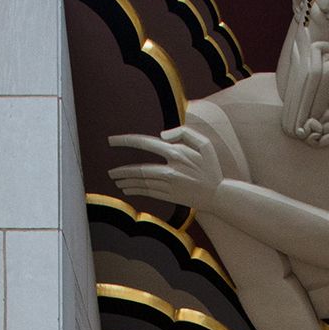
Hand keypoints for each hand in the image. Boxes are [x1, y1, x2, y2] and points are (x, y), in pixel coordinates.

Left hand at [108, 127, 223, 210]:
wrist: (218, 196)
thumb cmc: (211, 168)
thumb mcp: (205, 144)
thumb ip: (184, 132)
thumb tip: (161, 136)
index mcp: (177, 153)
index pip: (145, 144)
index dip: (126, 141)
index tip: (111, 141)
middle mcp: (170, 170)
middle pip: (139, 169)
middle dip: (122, 170)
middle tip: (110, 172)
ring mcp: (169, 185)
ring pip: (142, 182)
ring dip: (126, 181)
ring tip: (115, 179)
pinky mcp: (170, 197)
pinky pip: (148, 192)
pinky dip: (135, 190)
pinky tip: (126, 189)